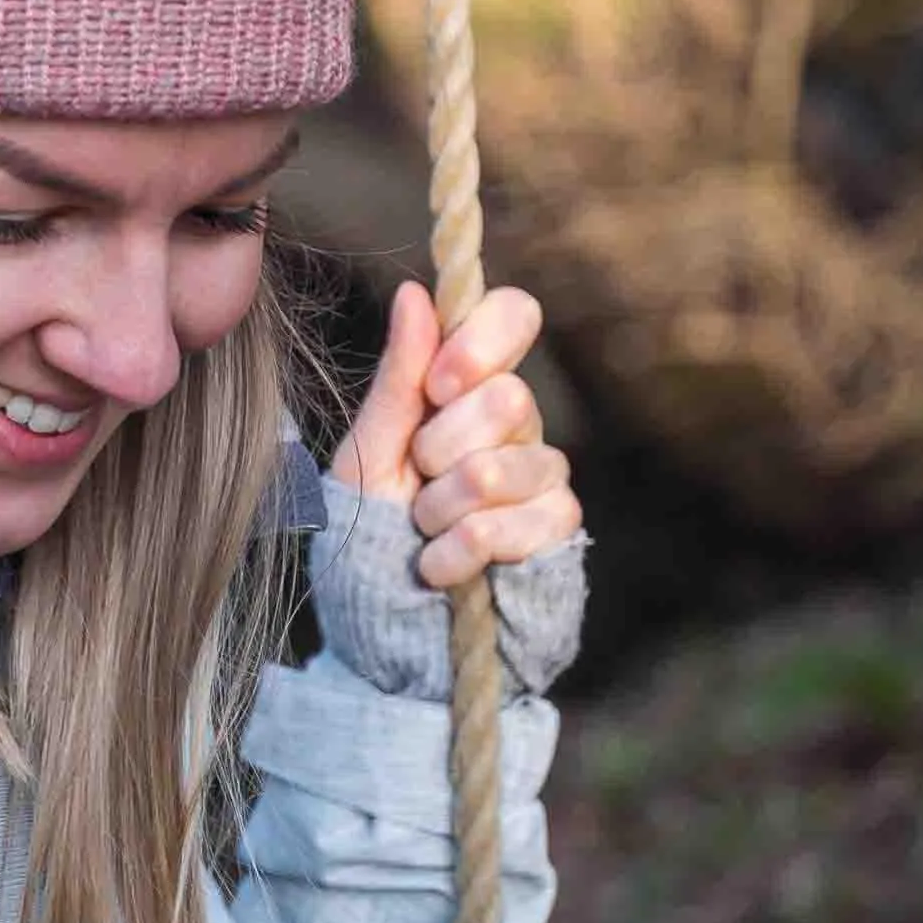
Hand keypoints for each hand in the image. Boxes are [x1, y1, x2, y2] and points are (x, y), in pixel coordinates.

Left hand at [330, 279, 581, 589]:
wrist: (382, 629)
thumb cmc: (369, 536)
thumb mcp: (365, 455)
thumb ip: (398, 380)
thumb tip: (413, 294)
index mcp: (467, 387)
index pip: (514, 314)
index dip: (483, 343)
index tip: (438, 386)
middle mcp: (516, 422)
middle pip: (510, 397)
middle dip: (440, 448)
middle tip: (415, 480)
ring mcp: (543, 476)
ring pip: (508, 466)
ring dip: (441, 508)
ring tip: (421, 528)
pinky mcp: (558, 533)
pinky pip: (519, 523)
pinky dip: (460, 551)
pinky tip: (441, 567)